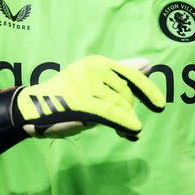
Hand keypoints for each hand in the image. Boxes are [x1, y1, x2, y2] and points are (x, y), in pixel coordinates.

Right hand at [0, 56, 165, 154]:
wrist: (34, 110)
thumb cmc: (67, 95)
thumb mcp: (94, 80)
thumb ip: (121, 72)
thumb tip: (149, 64)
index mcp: (98, 62)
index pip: (130, 74)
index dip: (147, 90)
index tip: (160, 104)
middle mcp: (94, 70)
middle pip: (127, 94)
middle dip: (129, 110)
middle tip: (124, 124)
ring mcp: (88, 86)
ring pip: (121, 106)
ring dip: (127, 121)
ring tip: (123, 130)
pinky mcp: (83, 103)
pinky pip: (113, 114)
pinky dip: (126, 124)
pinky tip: (132, 132)